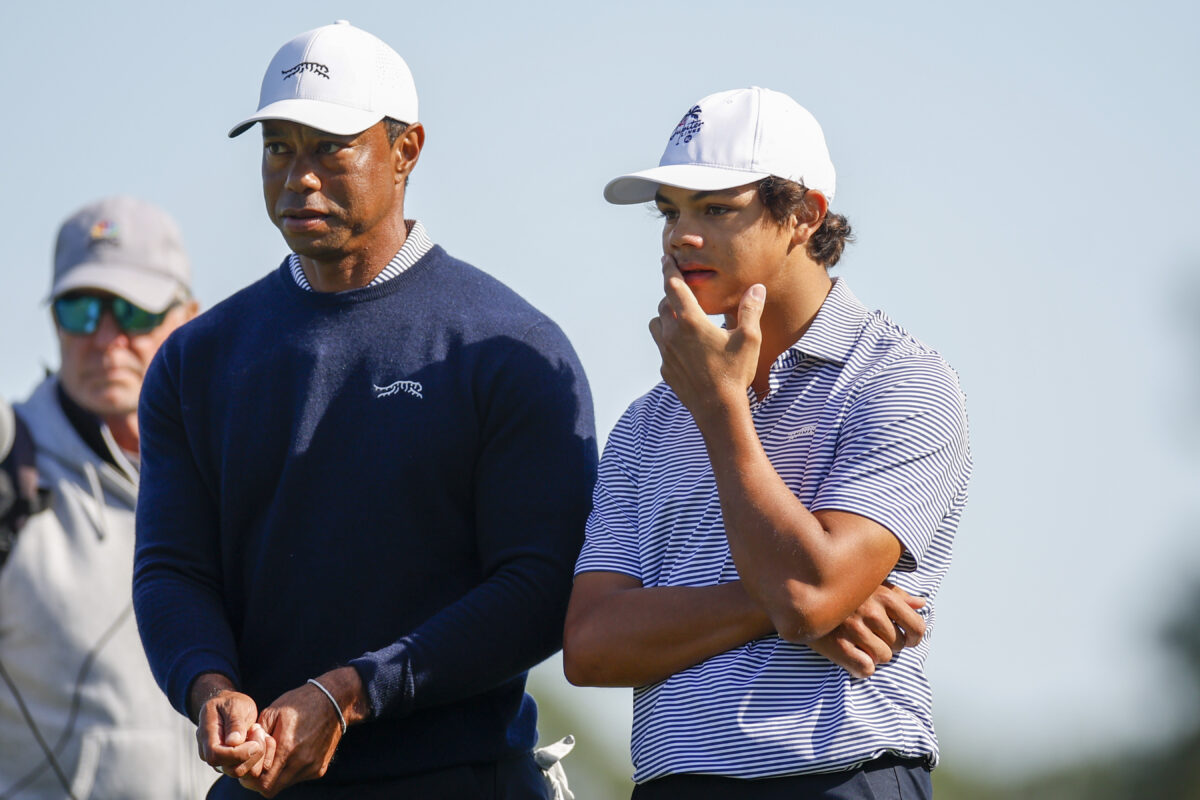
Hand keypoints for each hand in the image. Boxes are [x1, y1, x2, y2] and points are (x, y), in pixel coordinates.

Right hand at [194, 680, 274, 780]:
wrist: (227, 705)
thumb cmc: (230, 703)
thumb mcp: (235, 705)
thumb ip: (234, 722)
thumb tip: (233, 742)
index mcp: (206, 735)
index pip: (216, 756)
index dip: (238, 754)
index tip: (255, 742)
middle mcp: (208, 752)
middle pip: (230, 769)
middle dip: (252, 755)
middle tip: (260, 731)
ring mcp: (219, 760)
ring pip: (241, 772)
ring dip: (257, 755)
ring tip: (259, 732)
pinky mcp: (230, 763)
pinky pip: (247, 770)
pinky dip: (259, 758)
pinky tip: (260, 740)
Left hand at [241, 667, 364, 796]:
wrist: (334, 701)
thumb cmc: (300, 703)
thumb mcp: (273, 711)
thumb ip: (256, 735)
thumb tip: (247, 750)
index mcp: (288, 747)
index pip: (261, 782)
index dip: (250, 777)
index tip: (249, 764)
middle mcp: (302, 761)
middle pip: (271, 788)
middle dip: (259, 779)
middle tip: (258, 764)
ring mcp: (313, 767)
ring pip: (284, 784)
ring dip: (275, 775)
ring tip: (276, 755)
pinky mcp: (320, 768)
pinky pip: (298, 778)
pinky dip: (289, 771)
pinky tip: (292, 753)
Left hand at [648, 256, 764, 421]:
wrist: (717, 410)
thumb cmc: (735, 373)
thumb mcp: (749, 339)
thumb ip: (750, 310)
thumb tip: (756, 288)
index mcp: (691, 321)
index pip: (674, 286)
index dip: (669, 269)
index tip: (666, 257)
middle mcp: (672, 334)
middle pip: (664, 304)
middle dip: (672, 295)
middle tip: (682, 292)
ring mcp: (666, 352)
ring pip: (657, 324)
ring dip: (666, 317)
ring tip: (682, 318)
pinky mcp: (665, 369)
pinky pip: (662, 347)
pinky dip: (669, 340)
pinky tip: (686, 347)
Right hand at [807, 583, 925, 678]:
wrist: (798, 594)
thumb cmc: (840, 590)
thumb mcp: (869, 584)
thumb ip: (897, 594)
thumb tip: (921, 603)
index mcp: (885, 595)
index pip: (917, 626)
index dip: (914, 637)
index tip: (906, 639)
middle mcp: (872, 611)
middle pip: (898, 645)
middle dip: (888, 644)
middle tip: (872, 637)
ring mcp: (854, 629)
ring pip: (883, 658)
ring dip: (874, 655)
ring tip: (859, 644)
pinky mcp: (838, 645)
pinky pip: (866, 669)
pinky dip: (862, 667)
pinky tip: (852, 656)